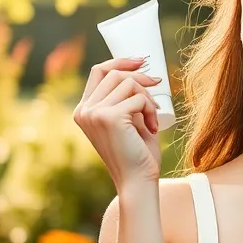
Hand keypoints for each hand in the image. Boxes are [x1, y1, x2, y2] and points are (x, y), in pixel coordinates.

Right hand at [73, 57, 163, 187]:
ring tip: (153, 117)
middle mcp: (84, 110)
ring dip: (148, 97)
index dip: (120, 61)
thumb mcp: (128, 121)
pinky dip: (151, 109)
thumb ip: (126, 100)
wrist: (137, 180)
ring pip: (128, 83)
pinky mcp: (109, 117)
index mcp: (84, 110)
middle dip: (141, 78)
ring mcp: (94, 113)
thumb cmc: (137, 154)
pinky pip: (138, 98)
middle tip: (159, 86)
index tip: (142, 61)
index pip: (99, 71)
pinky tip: (152, 127)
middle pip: (115, 74)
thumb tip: (140, 71)